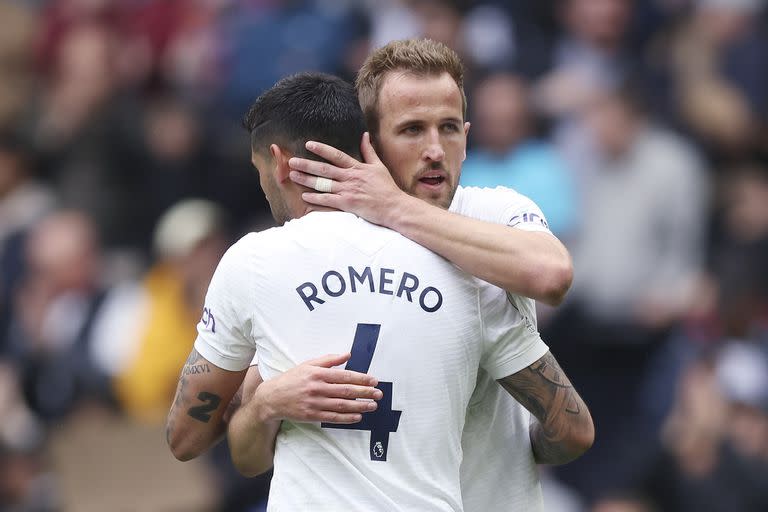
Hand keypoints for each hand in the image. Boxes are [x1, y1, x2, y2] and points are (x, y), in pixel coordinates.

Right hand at [253, 353, 381, 423]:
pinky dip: (347, 418)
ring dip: (360, 406)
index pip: (344, 376)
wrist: (272, 398)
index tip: (374, 381)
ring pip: (342, 405)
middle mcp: (316, 388)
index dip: (361, 379)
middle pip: (346, 391)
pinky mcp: (312, 415)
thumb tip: (347, 354)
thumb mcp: (308, 365)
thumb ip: (329, 359)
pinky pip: (333, 417)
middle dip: (365, 393)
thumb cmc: (292, 379)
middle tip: (378, 394)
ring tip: (372, 406)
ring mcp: (314, 403)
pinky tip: (357, 416)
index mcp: (317, 373)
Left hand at [288, 132, 407, 225]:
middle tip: (292, 161)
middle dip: (307, 164)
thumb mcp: (379, 166)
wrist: (394, 207)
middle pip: (325, 169)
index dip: (322, 149)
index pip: (336, 155)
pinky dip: (316, 198)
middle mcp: (351, 177)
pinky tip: (304, 196)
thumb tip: (365, 135)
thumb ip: (369, 151)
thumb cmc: (387, 188)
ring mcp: (348, 191)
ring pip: (324, 183)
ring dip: (307, 179)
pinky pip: (328, 200)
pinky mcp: (348, 204)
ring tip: (293, 175)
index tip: (309, 144)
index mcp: (357, 168)